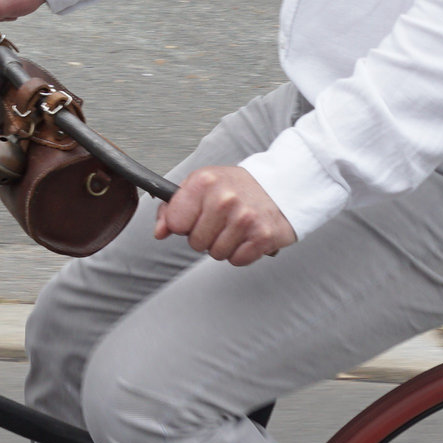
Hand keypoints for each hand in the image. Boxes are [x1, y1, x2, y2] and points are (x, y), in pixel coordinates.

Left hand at [155, 165, 296, 266]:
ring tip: (236, 226)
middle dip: (206, 236)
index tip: (196, 217)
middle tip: (222, 221)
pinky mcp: (263, 236)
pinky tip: (248, 235)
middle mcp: (224, 199)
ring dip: (225, 245)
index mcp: (204, 182)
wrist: (283, 184)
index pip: (175, 222)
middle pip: (195, 242)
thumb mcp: (201, 184)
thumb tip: (160, 231)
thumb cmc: (239, 186)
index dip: (184, 223)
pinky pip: (237, 260)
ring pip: (216, 254)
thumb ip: (173, 207)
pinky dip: (242, 252)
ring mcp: (244, 218)